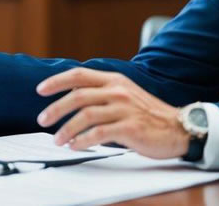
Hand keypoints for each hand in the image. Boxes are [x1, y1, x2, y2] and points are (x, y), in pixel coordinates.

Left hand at [36, 68, 189, 159]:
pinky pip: (99, 133)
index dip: (57, 81)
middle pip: (77, 95)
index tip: (40, 89)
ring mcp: (124, 109)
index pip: (79, 74)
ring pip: (85, 115)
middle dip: (55, 108)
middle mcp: (118, 91)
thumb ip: (102, 92)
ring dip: (66, 129)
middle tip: (42, 119)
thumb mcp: (125, 94)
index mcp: (115, 80)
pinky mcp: (129, 128)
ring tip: (58, 139)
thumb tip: (73, 95)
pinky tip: (75, 145)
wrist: (178, 127)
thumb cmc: (149, 114)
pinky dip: (83, 140)